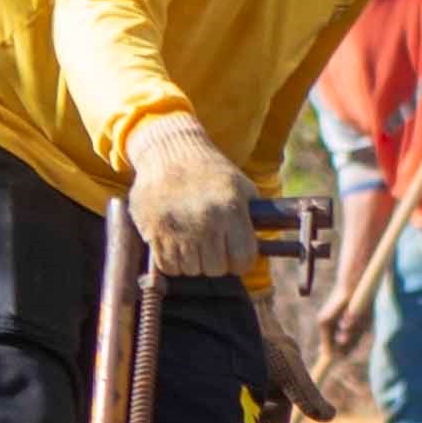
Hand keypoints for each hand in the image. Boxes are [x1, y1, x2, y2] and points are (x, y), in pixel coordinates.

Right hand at [121, 116, 256, 281]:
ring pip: (191, 270)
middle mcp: (205, 222)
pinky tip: (176, 242)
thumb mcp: (242, 187)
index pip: (243, 260)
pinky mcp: (154, 232)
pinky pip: (168, 266)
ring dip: (193, 261)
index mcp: (231, 210)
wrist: (169, 152)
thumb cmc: (211, 171)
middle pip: (216, 269)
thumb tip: (267, 247)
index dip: (241, 261)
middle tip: (211, 245)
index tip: (235, 255)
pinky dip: (173, 261)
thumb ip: (254, 218)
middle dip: (216, 261)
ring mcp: (178, 229)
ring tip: (193, 240)